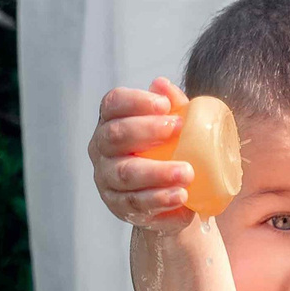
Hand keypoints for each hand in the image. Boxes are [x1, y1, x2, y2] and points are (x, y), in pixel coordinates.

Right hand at [89, 78, 191, 228]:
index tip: (164, 104)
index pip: (113, 104)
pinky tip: (181, 196)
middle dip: (146, 130)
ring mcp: (107, 179)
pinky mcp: (118, 206)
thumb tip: (162, 84)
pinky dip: (160, 199)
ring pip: (126, 174)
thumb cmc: (169, 150)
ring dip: (158, 172)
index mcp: (111, 121)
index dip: (136, 101)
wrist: (170, 195)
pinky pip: (136, 203)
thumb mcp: (174, 126)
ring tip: (187, 173)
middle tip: (177, 128)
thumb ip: (172, 105)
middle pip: (115, 136)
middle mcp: (102, 148)